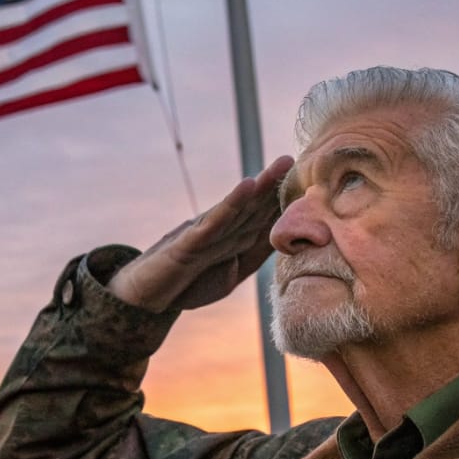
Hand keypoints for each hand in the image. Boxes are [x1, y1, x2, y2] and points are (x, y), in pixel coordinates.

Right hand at [108, 156, 293, 311]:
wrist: (146, 298)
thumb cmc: (187, 285)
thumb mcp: (231, 275)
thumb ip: (254, 257)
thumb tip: (286, 242)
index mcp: (233, 238)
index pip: (264, 216)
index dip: (286, 199)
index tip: (312, 182)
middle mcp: (221, 230)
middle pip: (254, 205)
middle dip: (278, 184)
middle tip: (300, 160)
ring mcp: (204, 233)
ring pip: (238, 207)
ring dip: (261, 186)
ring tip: (281, 165)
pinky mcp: (188, 243)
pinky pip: (213, 222)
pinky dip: (231, 204)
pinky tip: (247, 186)